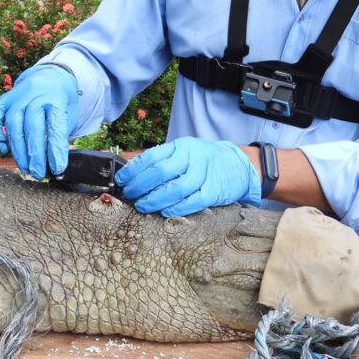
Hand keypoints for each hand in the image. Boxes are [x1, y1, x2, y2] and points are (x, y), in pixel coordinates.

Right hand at [0, 64, 78, 178]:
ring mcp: (17, 96)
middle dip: (35, 154)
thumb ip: (61, 137)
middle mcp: (35, 96)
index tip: (57, 168)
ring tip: (25, 167)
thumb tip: (56, 164)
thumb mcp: (69, 117)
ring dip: (18, 150)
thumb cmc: (61, 103)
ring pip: (13, 124)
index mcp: (56, 99)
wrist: (51, 77)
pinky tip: (3, 149)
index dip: (55, 150)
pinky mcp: (3, 99)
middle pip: (32, 126)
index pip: (55, 126)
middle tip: (38, 173)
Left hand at [116, 137, 260, 216]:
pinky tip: (165, 212)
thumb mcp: (183, 152)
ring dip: (155, 200)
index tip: (121, 181)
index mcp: (181, 146)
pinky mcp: (214, 191)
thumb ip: (161, 161)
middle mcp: (192, 157)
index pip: (151, 156)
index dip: (133, 170)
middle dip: (140, 186)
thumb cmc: (203, 161)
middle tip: (130, 195)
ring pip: (176, 188)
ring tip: (142, 206)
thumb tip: (130, 173)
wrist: (238, 165)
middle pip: (161, 172)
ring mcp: (204, 174)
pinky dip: (176, 208)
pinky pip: (193, 201)